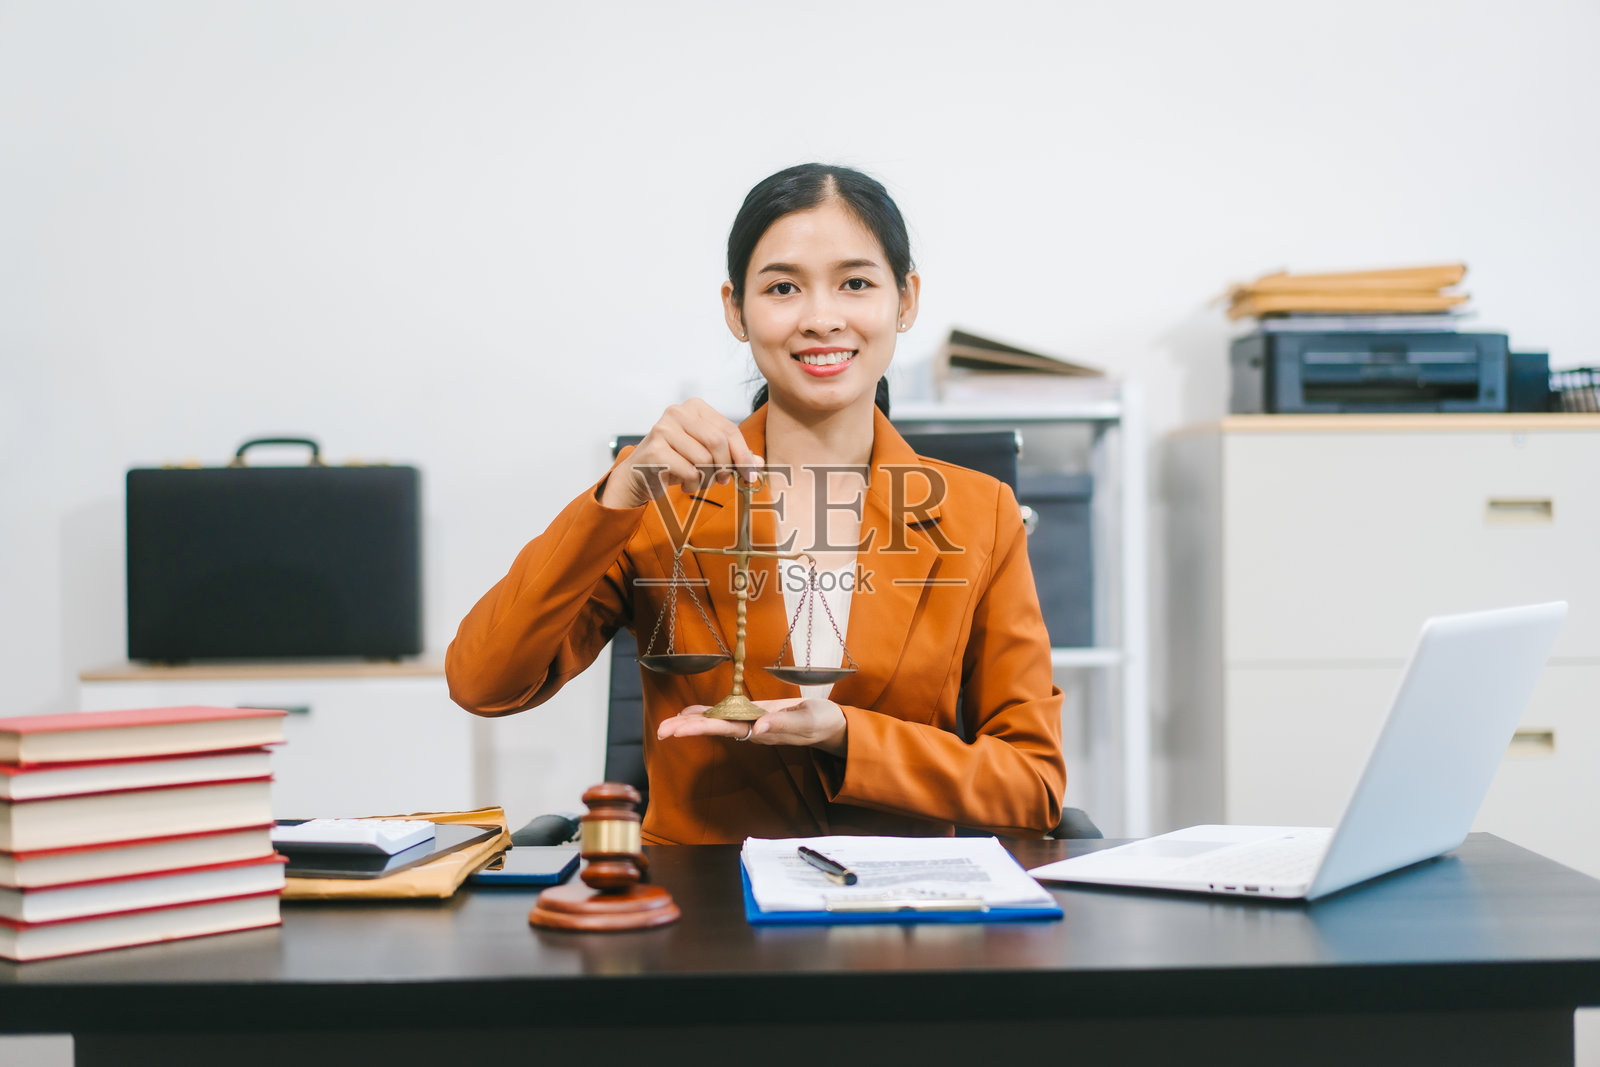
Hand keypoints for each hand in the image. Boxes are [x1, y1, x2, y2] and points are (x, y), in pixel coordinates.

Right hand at [599, 398, 761, 509]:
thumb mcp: (707, 454)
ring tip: (697, 480)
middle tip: (722, 480)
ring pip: (704, 459)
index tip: (750, 474)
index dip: (743, 454)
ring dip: (706, 479)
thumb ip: (733, 455)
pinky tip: (683, 482)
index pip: (729, 429)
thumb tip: (759, 464)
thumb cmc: (677, 461)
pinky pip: (689, 472)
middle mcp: (677, 412)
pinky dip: (692, 484)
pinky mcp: (655, 450)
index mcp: (694, 407)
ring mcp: (663, 429)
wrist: (639, 474)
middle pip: (718, 443)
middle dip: (725, 467)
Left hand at [657, 697, 847, 756]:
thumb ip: (783, 725)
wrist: (831, 724)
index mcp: (761, 731)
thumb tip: (757, 729)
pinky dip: (707, 713)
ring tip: (666, 723)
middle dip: (688, 728)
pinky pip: (727, 715)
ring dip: (692, 723)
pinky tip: (690, 712)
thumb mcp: (807, 722)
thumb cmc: (821, 722)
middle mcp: (751, 729)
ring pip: (717, 723)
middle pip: (715, 729)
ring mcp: (752, 724)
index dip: (702, 728)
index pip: (726, 729)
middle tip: (660, 730)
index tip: (679, 730)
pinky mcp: (754, 716)